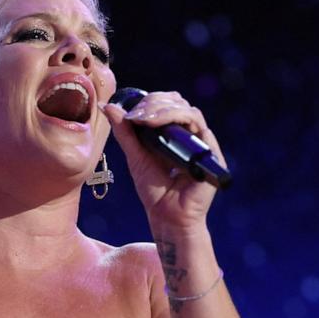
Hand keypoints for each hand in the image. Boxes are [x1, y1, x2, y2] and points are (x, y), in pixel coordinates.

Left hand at [102, 92, 224, 232]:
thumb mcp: (135, 156)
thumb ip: (125, 132)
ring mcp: (202, 143)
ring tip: (146, 118)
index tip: (130, 112)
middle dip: (156, 102)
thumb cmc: (154, 190)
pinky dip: (180, 122)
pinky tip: (161, 127)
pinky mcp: (211, 154)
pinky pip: (201, 129)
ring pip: (190, 111)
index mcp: (174, 133)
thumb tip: (107, 106)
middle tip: (137, 114)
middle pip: (179, 102)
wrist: (167, 217)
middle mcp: (189, 135)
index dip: (150, 101)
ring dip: (165, 110)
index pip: (167, 103)